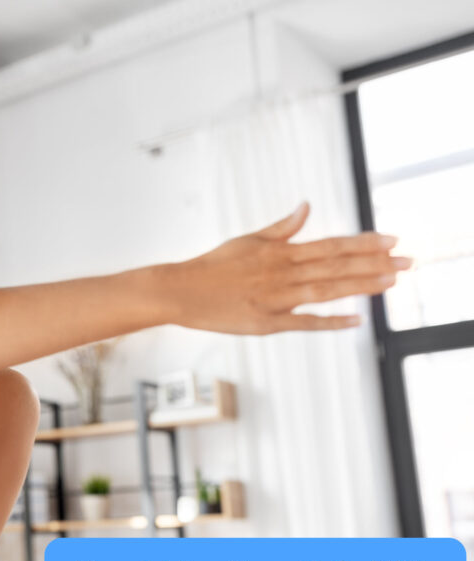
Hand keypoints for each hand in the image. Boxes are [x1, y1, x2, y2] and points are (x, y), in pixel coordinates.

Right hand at [166, 201, 411, 334]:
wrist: (180, 290)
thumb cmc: (212, 265)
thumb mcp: (248, 240)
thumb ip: (282, 228)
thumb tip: (305, 207)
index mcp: (279, 252)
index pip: (330, 245)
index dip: (363, 243)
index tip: (392, 240)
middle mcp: (282, 273)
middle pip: (336, 267)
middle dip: (375, 263)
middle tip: (409, 262)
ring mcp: (275, 299)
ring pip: (326, 291)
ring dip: (361, 286)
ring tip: (392, 283)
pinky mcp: (265, 323)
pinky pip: (303, 322)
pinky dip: (330, 321)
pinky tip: (356, 320)